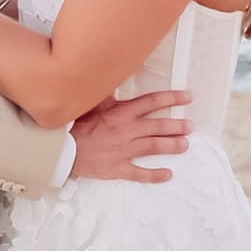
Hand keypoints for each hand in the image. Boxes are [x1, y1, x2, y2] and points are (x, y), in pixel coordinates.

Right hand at [68, 90, 193, 182]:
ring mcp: (123, 150)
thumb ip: (109, 92)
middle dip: (176, 125)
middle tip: (189, 126)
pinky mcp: (117, 168)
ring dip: (171, 145)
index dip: (172, 98)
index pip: (152, 102)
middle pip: (158, 126)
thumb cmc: (75, 124)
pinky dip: (154, 175)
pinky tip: (167, 174)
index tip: (187, 97)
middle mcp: (126, 130)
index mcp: (121, 113)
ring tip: (184, 144)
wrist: (61, 148)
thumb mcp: (93, 103)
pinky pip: (139, 173)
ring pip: (153, 146)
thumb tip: (117, 75)